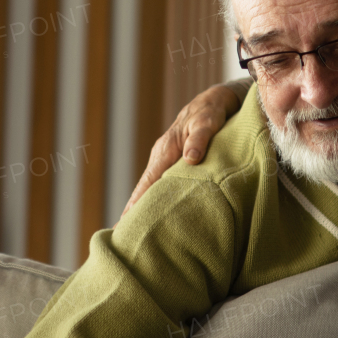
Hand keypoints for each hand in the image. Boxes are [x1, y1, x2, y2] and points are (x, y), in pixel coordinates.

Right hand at [120, 84, 237, 218]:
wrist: (214, 102)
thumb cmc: (211, 112)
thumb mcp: (207, 122)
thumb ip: (200, 139)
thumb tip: (191, 158)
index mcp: (166, 151)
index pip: (149, 182)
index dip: (137, 203)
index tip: (125, 223)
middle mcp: (162, 157)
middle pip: (145, 189)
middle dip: (134, 211)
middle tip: (123, 235)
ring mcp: (167, 160)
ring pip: (153, 187)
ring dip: (144, 206)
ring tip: (135, 230)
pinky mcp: (175, 163)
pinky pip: (163, 183)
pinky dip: (157, 197)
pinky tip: (155, 210)